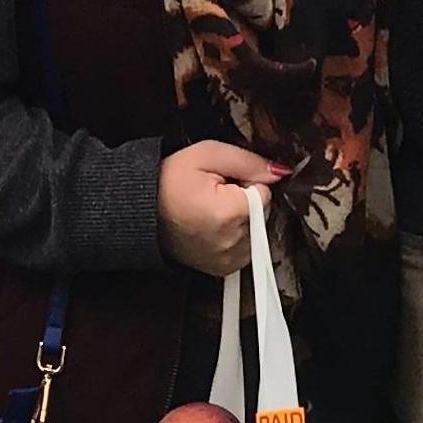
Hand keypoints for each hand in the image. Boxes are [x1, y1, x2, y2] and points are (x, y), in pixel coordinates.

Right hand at [156, 140, 290, 276]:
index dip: (246, 182)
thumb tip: (281, 171)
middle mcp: (233, 242)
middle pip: (264, 213)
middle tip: (217, 194)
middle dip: (247, 202)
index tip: (225, 181)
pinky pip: (246, 248)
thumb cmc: (170, 180)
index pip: (265, 192)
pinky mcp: (223, 268)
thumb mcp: (208, 154)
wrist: (142, 211)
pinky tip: (214, 226)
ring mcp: (228, 259)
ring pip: (257, 231)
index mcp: (231, 212)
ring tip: (213, 211)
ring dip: (243, 220)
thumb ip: (248, 161)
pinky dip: (236, 237)